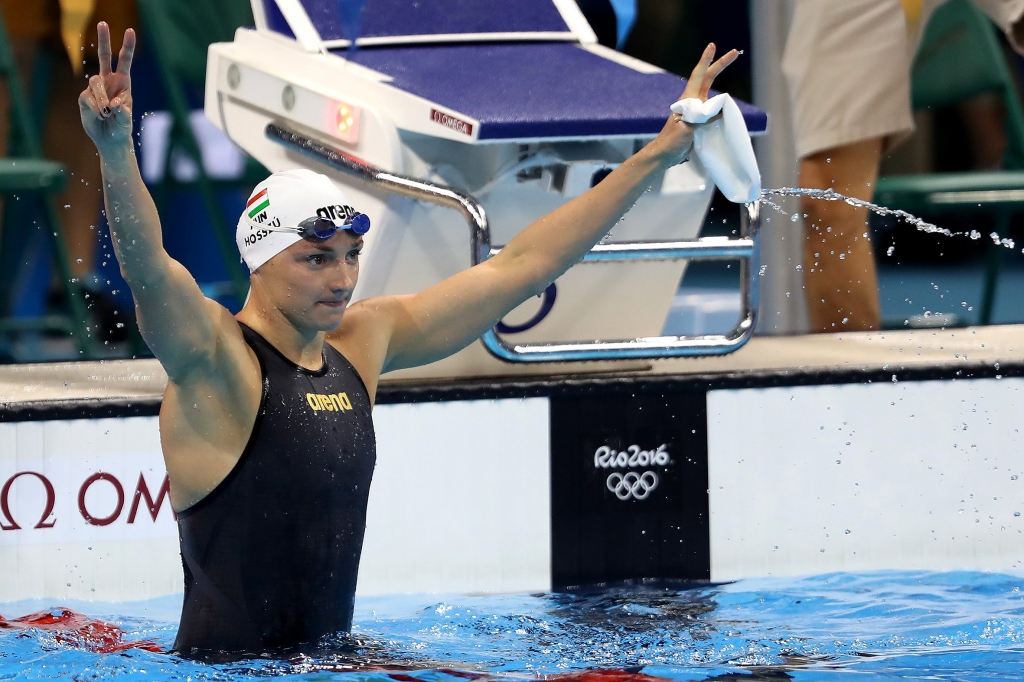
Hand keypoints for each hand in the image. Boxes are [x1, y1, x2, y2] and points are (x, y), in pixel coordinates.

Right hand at [79, 22, 135, 154]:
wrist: (109, 139)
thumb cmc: (122, 128)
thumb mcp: (126, 121)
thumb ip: (123, 112)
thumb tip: (115, 105)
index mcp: (123, 82)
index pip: (124, 61)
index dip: (127, 46)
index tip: (130, 30)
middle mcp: (109, 81)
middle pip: (104, 56)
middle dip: (104, 40)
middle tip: (103, 23)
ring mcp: (95, 88)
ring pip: (95, 82)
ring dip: (101, 98)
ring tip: (106, 113)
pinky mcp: (85, 97)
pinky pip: (87, 97)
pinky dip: (95, 108)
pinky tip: (99, 116)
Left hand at [647, 43, 738, 165]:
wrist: (664, 155)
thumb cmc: (671, 141)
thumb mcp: (686, 128)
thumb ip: (701, 118)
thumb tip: (718, 110)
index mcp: (687, 100)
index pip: (699, 75)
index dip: (706, 60)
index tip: (712, 45)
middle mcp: (693, 102)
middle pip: (709, 78)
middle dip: (721, 64)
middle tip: (735, 52)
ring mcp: (696, 111)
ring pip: (712, 94)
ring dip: (723, 86)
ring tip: (733, 89)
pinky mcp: (699, 121)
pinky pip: (713, 109)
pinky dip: (722, 105)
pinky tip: (728, 108)